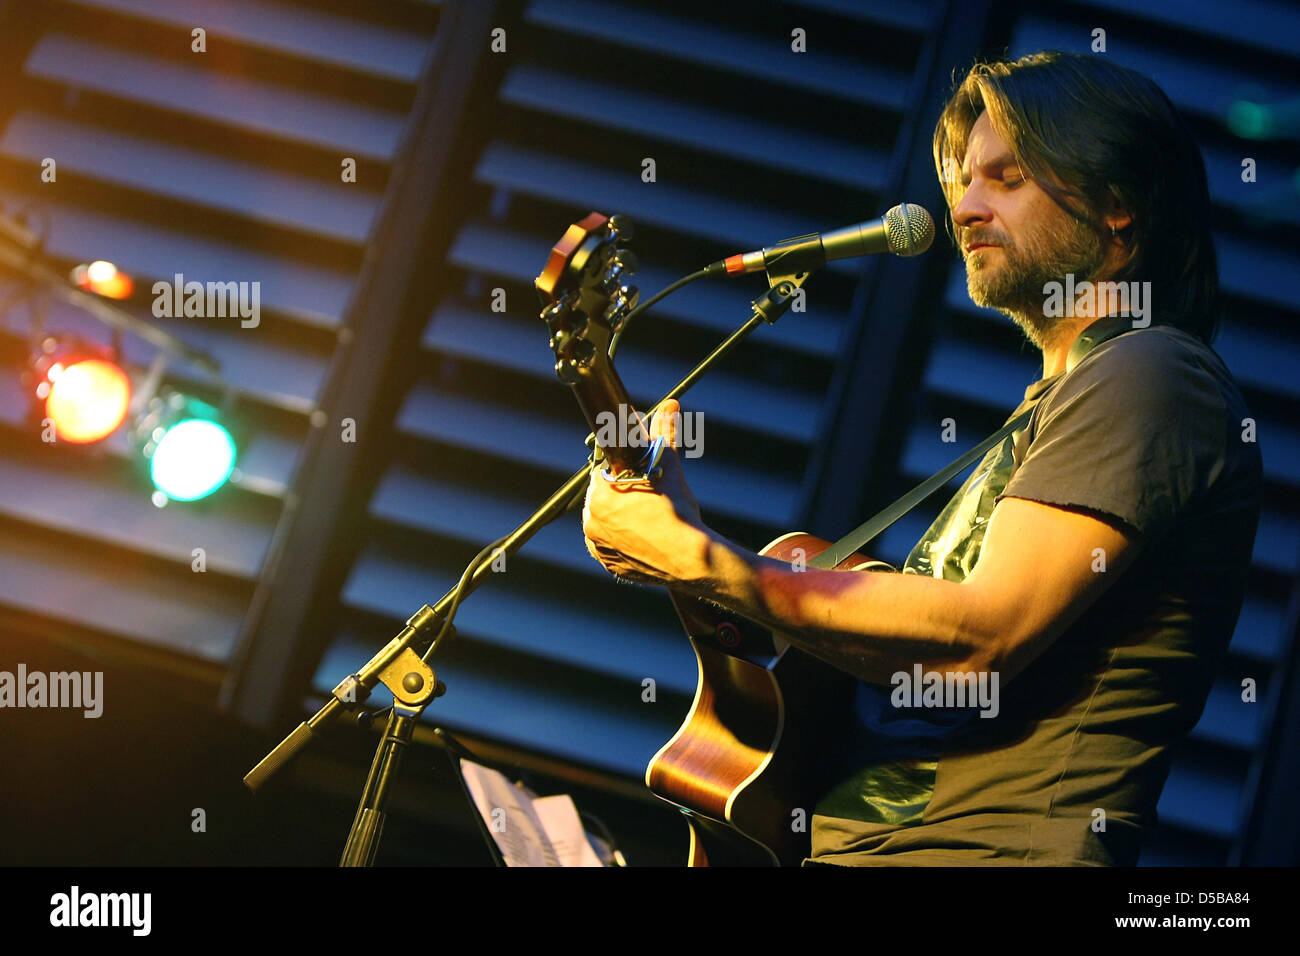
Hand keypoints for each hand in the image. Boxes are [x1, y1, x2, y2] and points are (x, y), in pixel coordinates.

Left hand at [582, 399, 708, 584]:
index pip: (604, 473)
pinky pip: (612, 549)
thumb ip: (665, 432)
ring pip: (606, 525)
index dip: (623, 471)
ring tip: (648, 518)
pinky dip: (624, 543)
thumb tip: (670, 406)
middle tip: (647, 496)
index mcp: (599, 494)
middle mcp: (591, 522)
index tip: (638, 474)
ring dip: (620, 519)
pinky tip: (644, 538)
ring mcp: (599, 548)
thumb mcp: (670, 466)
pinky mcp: (611, 567)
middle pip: (603, 499)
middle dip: (621, 494)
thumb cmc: (677, 511)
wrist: (690, 556)